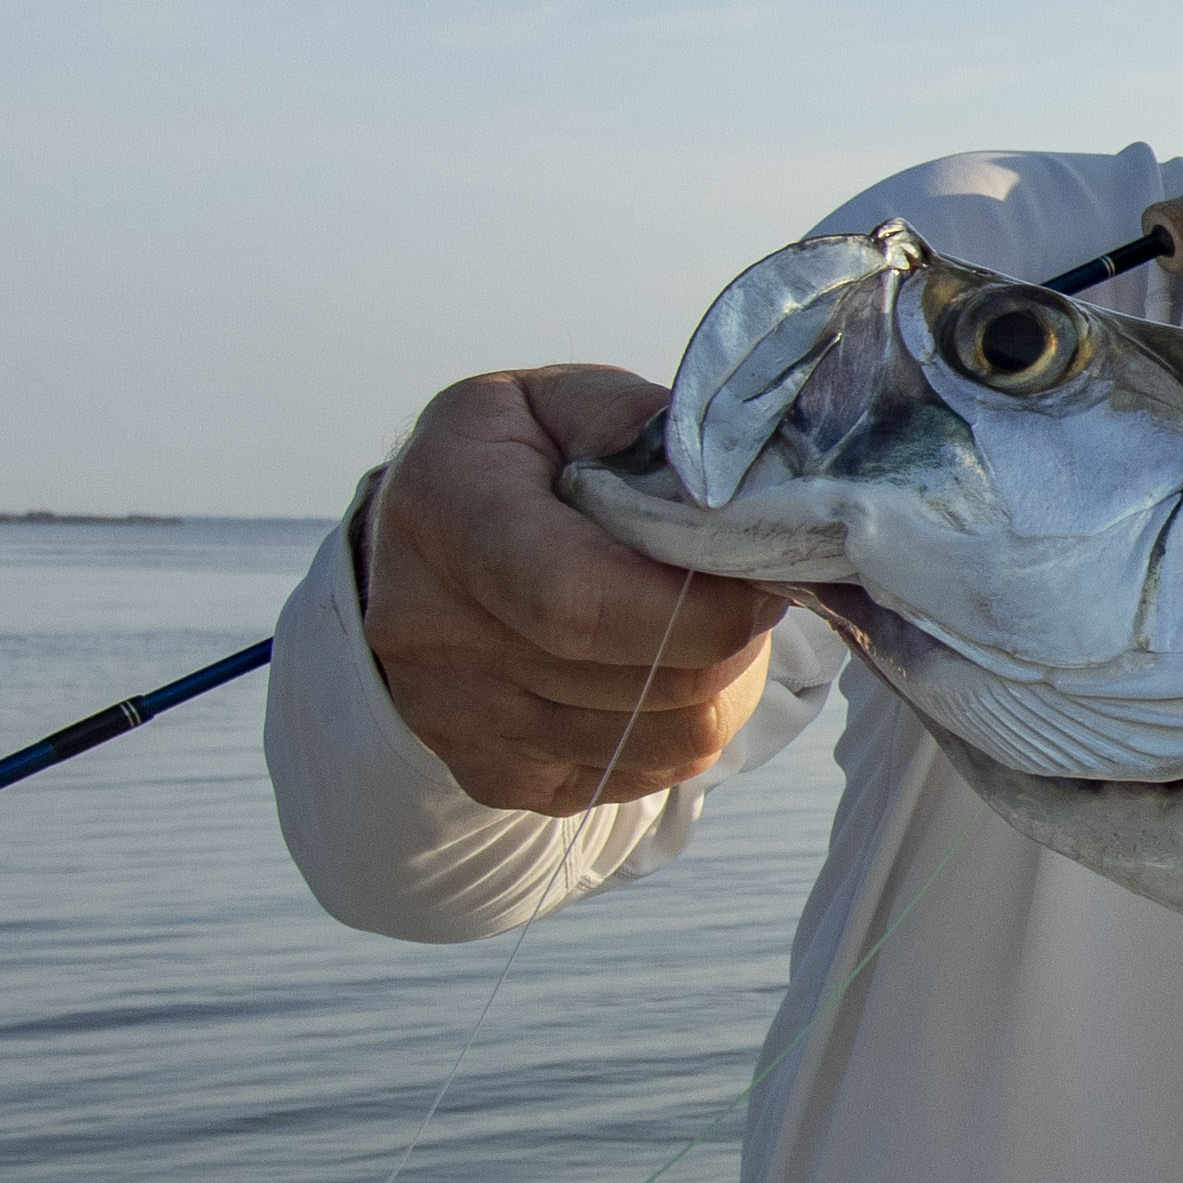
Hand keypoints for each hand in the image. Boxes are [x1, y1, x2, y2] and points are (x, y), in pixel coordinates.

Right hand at [360, 366, 786, 814]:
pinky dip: (678, 733)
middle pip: (637, 682)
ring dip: (717, 691)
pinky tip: (661, 673)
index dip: (697, 607)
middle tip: (755, 596)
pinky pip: (637, 779)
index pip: (578, 601)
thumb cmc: (513, 462)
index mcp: (445, 512)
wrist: (418, 542)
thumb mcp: (558, 403)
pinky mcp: (492, 774)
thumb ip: (636, 421)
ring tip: (708, 628)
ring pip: (657, 741)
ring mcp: (454, 716)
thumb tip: (722, 480)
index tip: (764, 580)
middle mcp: (429, 629)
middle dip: (732, 644)